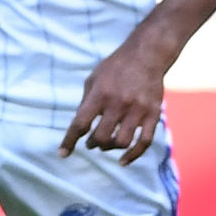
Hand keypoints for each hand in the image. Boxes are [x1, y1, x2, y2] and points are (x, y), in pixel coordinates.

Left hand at [67, 29, 174, 163]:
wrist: (147, 55)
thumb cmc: (116, 67)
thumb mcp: (94, 79)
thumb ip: (86, 102)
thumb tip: (80, 127)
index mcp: (100, 94)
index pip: (80, 123)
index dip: (69, 141)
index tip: (63, 154)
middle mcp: (118, 103)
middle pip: (102, 137)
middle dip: (93, 144)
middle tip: (91, 143)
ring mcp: (138, 110)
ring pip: (121, 142)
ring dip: (110, 148)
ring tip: (107, 144)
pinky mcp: (153, 114)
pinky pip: (144, 142)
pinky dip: (132, 155)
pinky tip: (123, 161)